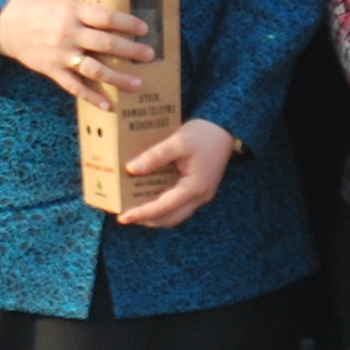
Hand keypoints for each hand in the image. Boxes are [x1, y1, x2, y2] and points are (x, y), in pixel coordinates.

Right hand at [0, 0, 154, 102]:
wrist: (3, 25)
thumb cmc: (34, 4)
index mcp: (72, 11)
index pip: (105, 17)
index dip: (126, 23)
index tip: (144, 29)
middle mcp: (69, 34)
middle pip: (105, 44)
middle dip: (130, 50)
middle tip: (150, 55)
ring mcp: (61, 55)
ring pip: (94, 69)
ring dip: (118, 78)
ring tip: (139, 84)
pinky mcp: (52, 70)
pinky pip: (74, 86)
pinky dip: (92, 97)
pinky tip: (109, 105)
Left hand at [112, 118, 237, 230]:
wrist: (225, 129)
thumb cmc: (204, 134)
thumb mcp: (178, 141)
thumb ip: (155, 156)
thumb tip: (131, 169)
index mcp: (194, 187)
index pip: (164, 207)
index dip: (143, 213)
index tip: (124, 217)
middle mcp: (199, 197)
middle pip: (170, 218)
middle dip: (147, 220)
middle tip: (125, 216)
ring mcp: (201, 195)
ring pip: (175, 215)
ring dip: (155, 216)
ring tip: (134, 209)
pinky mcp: (199, 190)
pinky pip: (179, 205)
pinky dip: (163, 206)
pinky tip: (149, 197)